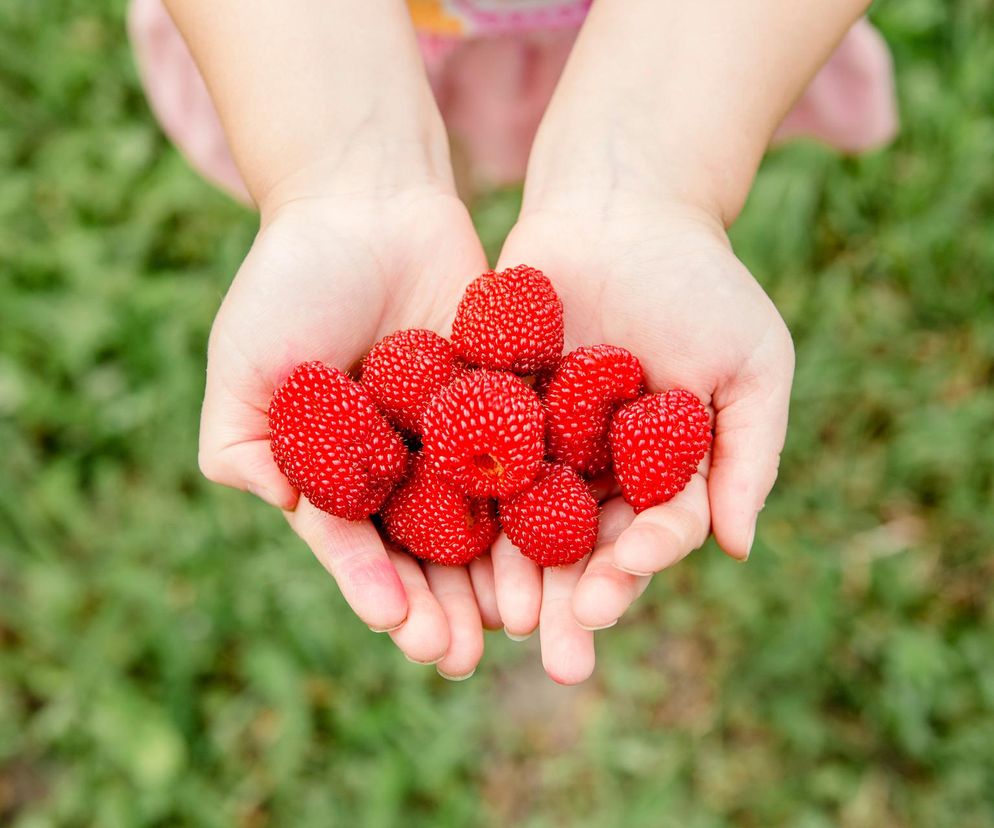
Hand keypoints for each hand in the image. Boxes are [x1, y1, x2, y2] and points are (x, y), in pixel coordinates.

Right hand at [197, 183, 501, 677]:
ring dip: (498, 575)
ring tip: (519, 622)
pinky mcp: (508, 401)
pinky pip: (529, 457)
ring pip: (484, 520)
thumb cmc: (292, 279)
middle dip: (443, 603)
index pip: (360, 546)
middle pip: (426, 550)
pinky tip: (564, 542)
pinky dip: (543, 502)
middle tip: (464, 654)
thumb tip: (289, 513)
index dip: (377, 588)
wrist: (366, 200)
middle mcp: (402, 464)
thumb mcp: (246, 365)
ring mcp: (459, 436)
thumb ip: (244, 448)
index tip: (401, 627)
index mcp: (340, 471)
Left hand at [494, 194, 794, 682]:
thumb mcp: (751, 364)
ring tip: (503, 622)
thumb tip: (738, 549)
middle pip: (585, 548)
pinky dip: (466, 506)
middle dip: (575, 600)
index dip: (641, 562)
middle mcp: (598, 469)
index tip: (626, 582)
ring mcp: (539, 444)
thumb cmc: (699, 280)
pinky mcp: (488, 413)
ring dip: (516, 576)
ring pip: (525, 523)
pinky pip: (476, 467)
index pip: (653, 532)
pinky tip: (447, 547)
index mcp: (660, 469)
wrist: (618, 205)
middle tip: (558, 656)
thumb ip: (748, 453)